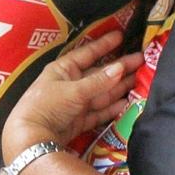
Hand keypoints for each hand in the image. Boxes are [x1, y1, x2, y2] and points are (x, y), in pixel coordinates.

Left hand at [2, 30, 142, 162]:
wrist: (32, 138)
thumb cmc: (48, 105)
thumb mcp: (74, 90)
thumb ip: (99, 81)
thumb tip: (120, 67)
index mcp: (63, 70)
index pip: (87, 53)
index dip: (104, 45)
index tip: (120, 36)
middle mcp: (70, 84)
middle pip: (99, 74)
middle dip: (120, 68)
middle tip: (142, 60)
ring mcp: (76, 103)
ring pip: (102, 93)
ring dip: (120, 87)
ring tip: (141, 80)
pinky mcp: (79, 120)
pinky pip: (99, 111)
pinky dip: (112, 108)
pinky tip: (127, 103)